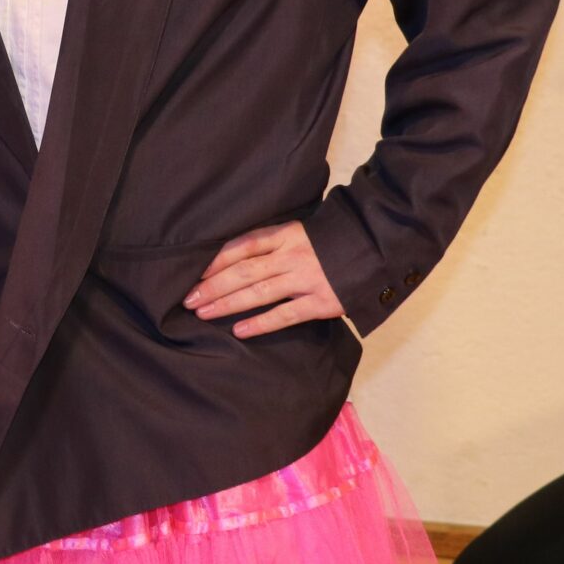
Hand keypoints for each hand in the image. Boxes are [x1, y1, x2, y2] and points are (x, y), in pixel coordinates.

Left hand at [184, 221, 344, 337]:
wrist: (374, 249)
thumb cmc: (331, 242)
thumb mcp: (300, 231)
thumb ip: (273, 242)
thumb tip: (235, 257)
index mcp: (286, 234)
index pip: (243, 245)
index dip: (216, 259)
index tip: (193, 272)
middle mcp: (292, 255)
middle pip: (244, 270)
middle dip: (213, 285)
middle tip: (188, 299)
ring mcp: (306, 279)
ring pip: (258, 292)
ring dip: (227, 304)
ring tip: (203, 313)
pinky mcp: (320, 302)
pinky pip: (284, 315)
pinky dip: (260, 323)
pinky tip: (239, 331)